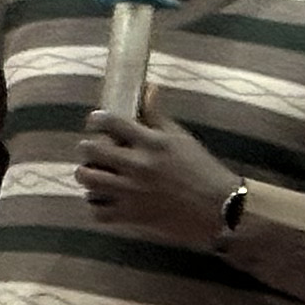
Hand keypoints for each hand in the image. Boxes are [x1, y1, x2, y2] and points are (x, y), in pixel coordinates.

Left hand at [74, 109, 238, 245]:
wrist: (218, 208)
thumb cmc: (202, 170)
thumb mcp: (181, 138)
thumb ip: (158, 115)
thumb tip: (148, 88)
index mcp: (152, 143)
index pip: (110, 122)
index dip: (97, 119)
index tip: (96, 122)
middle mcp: (138, 166)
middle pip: (91, 150)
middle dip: (87, 148)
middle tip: (94, 151)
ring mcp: (132, 192)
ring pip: (87, 180)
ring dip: (86, 175)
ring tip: (95, 174)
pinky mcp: (132, 216)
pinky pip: (97, 210)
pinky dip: (96, 205)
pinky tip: (104, 199)